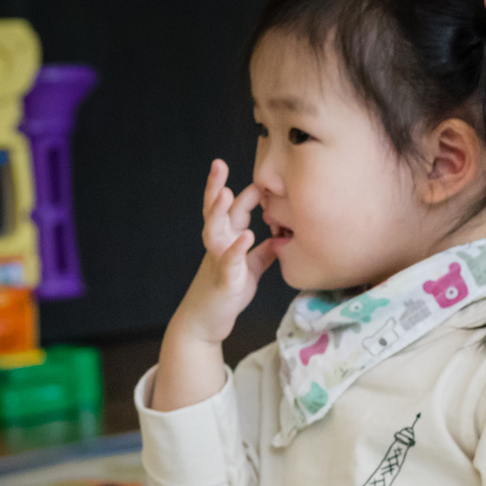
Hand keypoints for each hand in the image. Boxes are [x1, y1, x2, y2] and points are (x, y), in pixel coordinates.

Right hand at [173, 159, 276, 345]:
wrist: (206, 322)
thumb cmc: (226, 293)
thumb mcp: (249, 268)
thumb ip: (261, 252)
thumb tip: (279, 237)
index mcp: (227, 240)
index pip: (234, 210)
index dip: (247, 193)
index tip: (262, 175)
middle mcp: (219, 246)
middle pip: (216, 211)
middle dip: (216, 187)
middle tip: (217, 163)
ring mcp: (218, 261)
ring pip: (214, 230)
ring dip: (219, 211)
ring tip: (225, 192)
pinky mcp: (222, 280)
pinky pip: (228, 262)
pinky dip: (237, 249)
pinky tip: (246, 236)